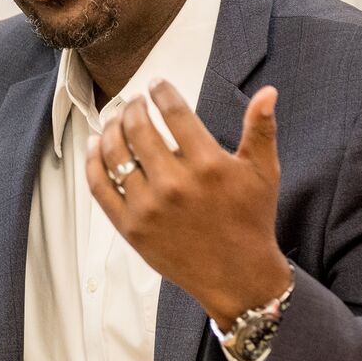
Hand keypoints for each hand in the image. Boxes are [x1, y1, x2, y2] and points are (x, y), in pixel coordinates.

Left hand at [85, 79, 289, 327]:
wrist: (237, 276)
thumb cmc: (251, 220)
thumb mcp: (263, 173)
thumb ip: (260, 129)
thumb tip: (268, 91)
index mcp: (207, 165)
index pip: (174, 112)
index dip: (162, 92)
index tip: (156, 84)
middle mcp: (174, 184)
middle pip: (139, 128)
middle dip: (133, 106)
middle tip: (134, 101)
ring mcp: (148, 207)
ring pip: (115, 153)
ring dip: (110, 128)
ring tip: (115, 118)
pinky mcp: (130, 227)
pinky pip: (99, 186)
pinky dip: (93, 161)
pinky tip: (96, 145)